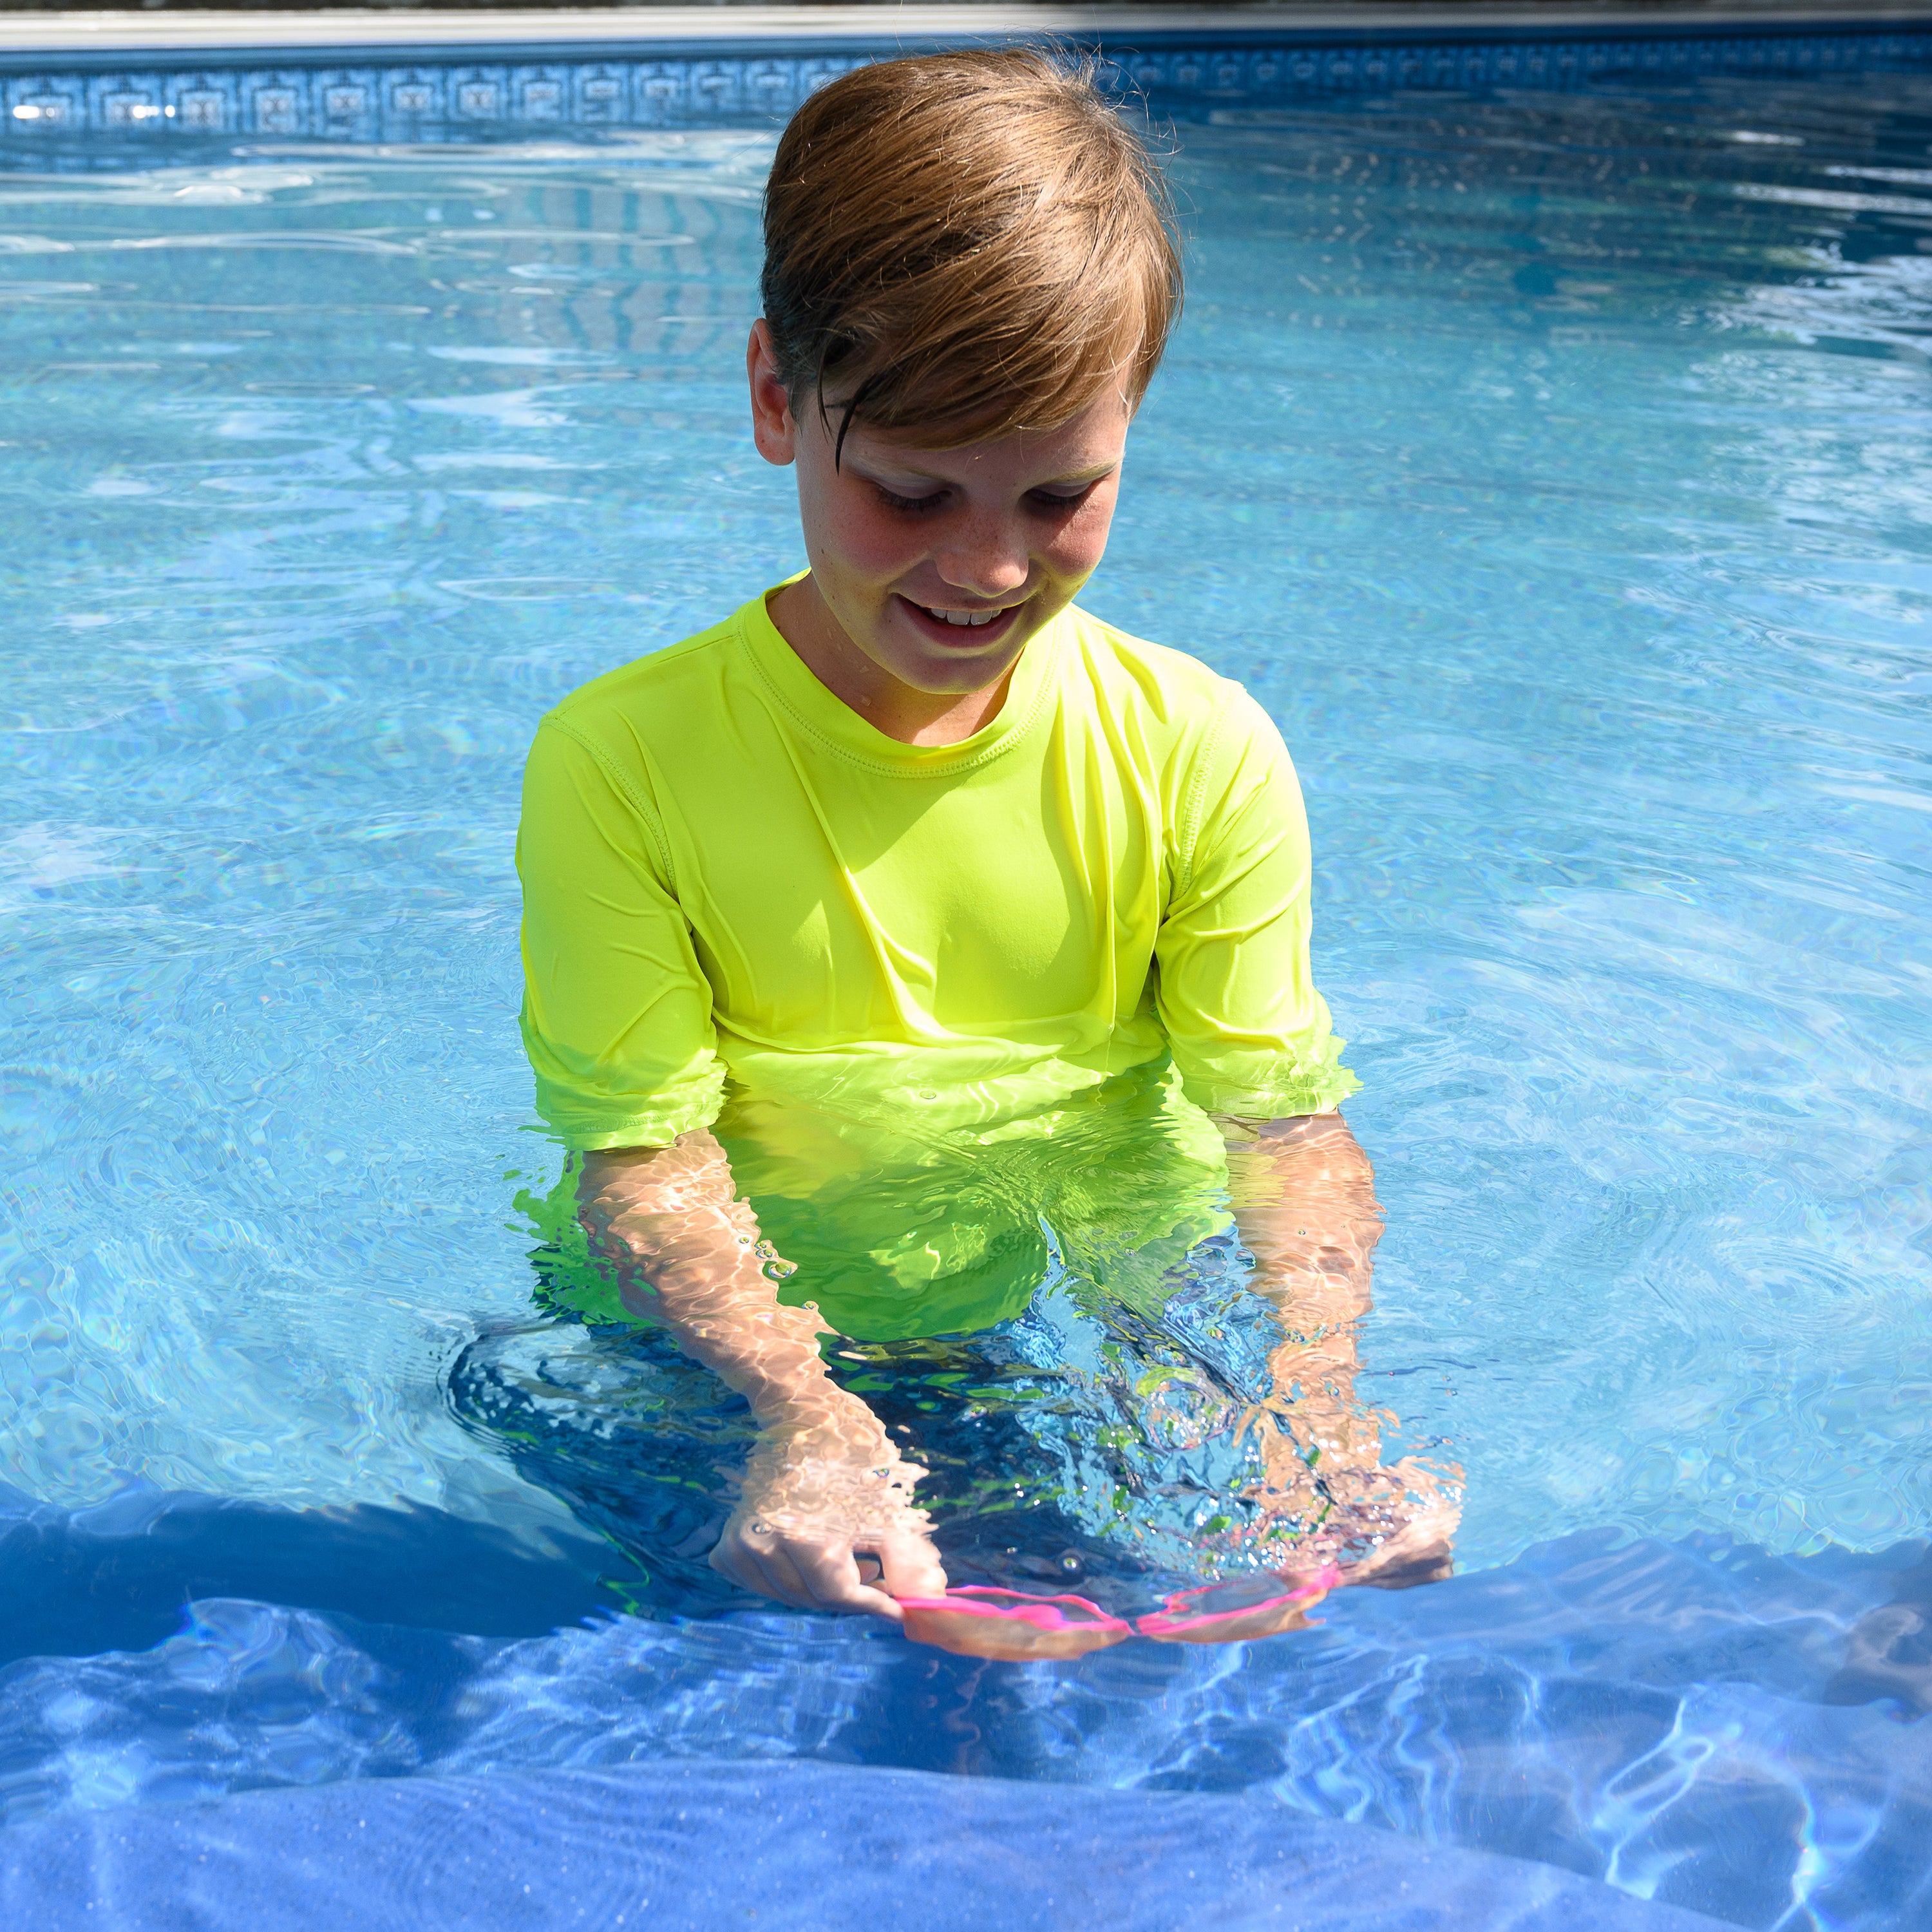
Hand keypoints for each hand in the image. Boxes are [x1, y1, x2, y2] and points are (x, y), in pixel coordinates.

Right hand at [710, 1402, 948, 1620]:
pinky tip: (805, 1559)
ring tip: (849, 1561)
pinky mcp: (729, 1543)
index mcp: (805, 1536)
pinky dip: (782, 1579)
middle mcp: (766, 1544)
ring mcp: (742, 1544)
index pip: (839, 1595)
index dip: (873, 1605)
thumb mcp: (883, 1503)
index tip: (898, 1611)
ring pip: (787, 1594)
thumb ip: (904, 1559)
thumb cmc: (850, 1454)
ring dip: (818, 1587)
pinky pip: (757, 1583)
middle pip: (813, 1599)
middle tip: (877, 1577)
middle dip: (850, 1595)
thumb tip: (925, 1602)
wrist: (799, 1416)